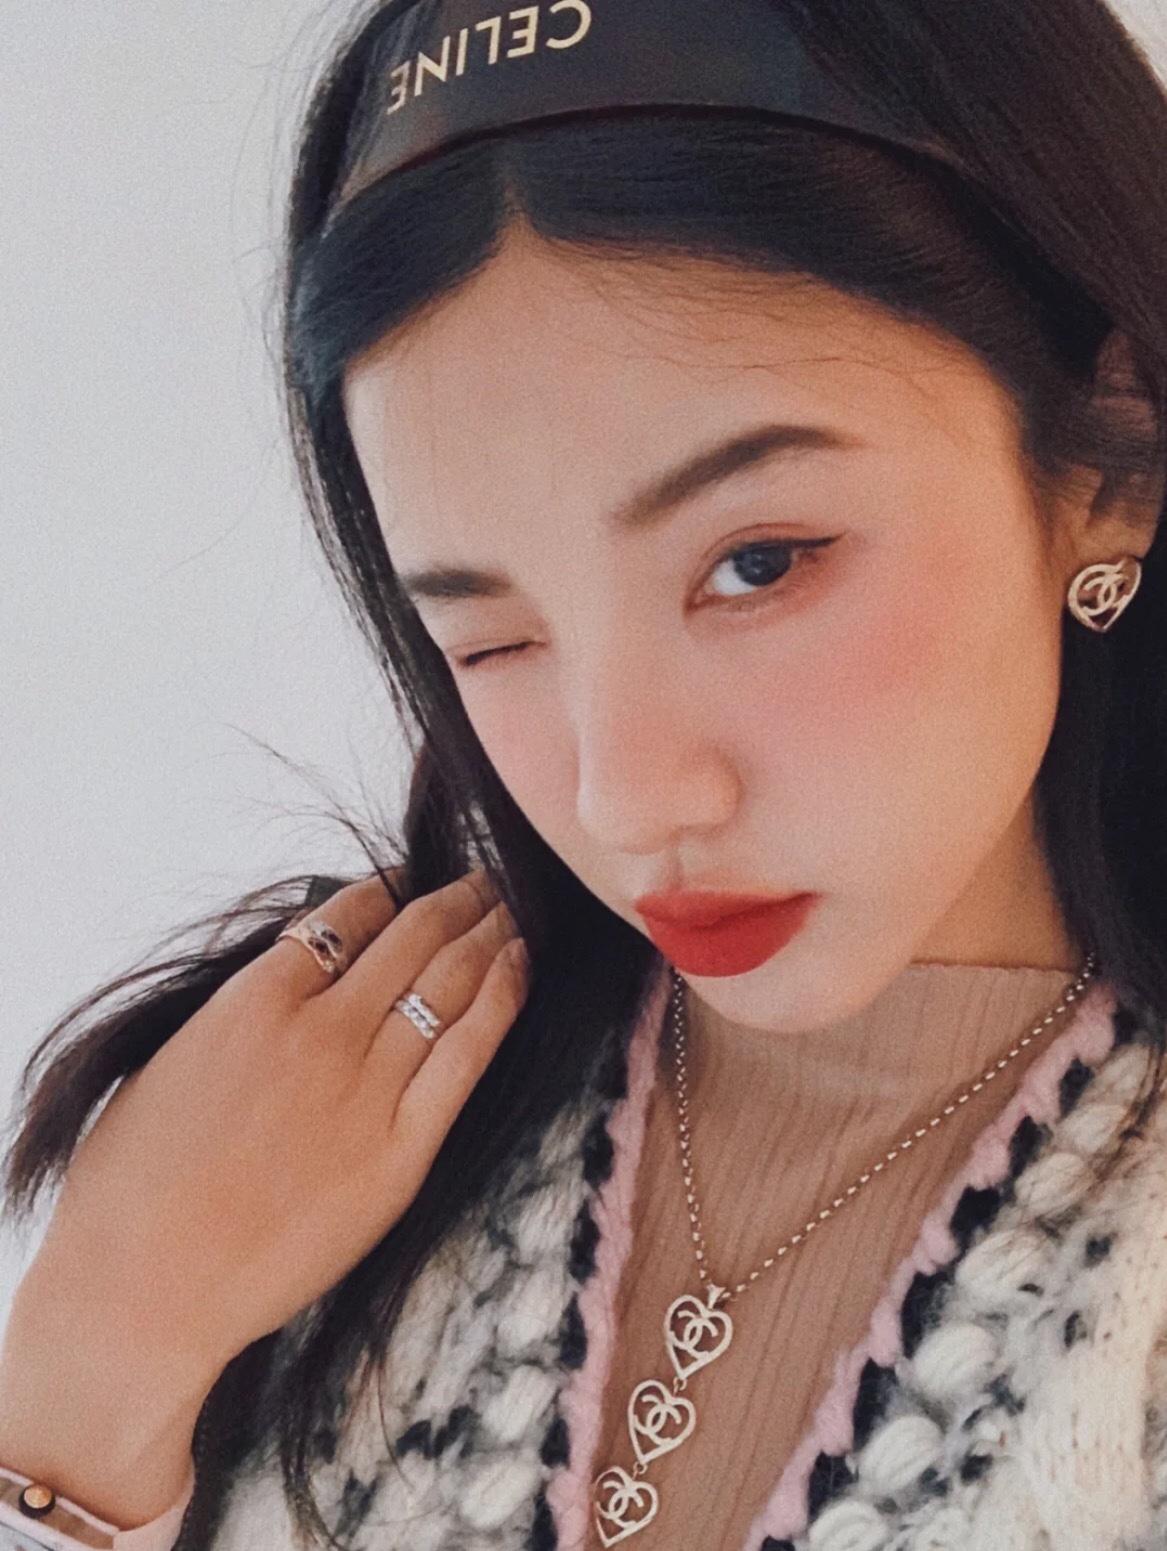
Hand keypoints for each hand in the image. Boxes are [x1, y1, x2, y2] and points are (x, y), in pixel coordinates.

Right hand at [28, 868, 528, 1381]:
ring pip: (448, 984)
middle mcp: (320, 1031)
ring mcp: (364, 1090)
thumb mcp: (172, 1056)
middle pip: (412, 937)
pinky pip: (466, 1056)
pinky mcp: (400, 1152)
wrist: (142, 1290)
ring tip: (513, 910)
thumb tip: (296, 966)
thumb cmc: (132, 1184)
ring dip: (488, 935)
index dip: (391, 890)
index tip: (412, 884)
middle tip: (486, 879)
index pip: (348, 914)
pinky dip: (500, 1001)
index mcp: (254, 999)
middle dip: (456, 899)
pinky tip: (519, 968)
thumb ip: (242, 1005)